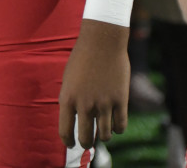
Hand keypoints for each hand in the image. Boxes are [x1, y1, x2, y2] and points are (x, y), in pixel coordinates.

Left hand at [58, 20, 129, 149]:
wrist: (102, 41)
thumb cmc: (82, 59)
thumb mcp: (69, 80)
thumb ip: (71, 101)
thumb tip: (76, 122)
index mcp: (67, 98)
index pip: (65, 131)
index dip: (68, 142)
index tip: (71, 145)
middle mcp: (84, 104)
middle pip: (86, 138)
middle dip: (86, 143)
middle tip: (88, 142)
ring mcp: (103, 103)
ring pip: (105, 135)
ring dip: (103, 136)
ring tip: (102, 131)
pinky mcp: (120, 100)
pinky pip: (121, 126)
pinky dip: (118, 128)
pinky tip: (115, 123)